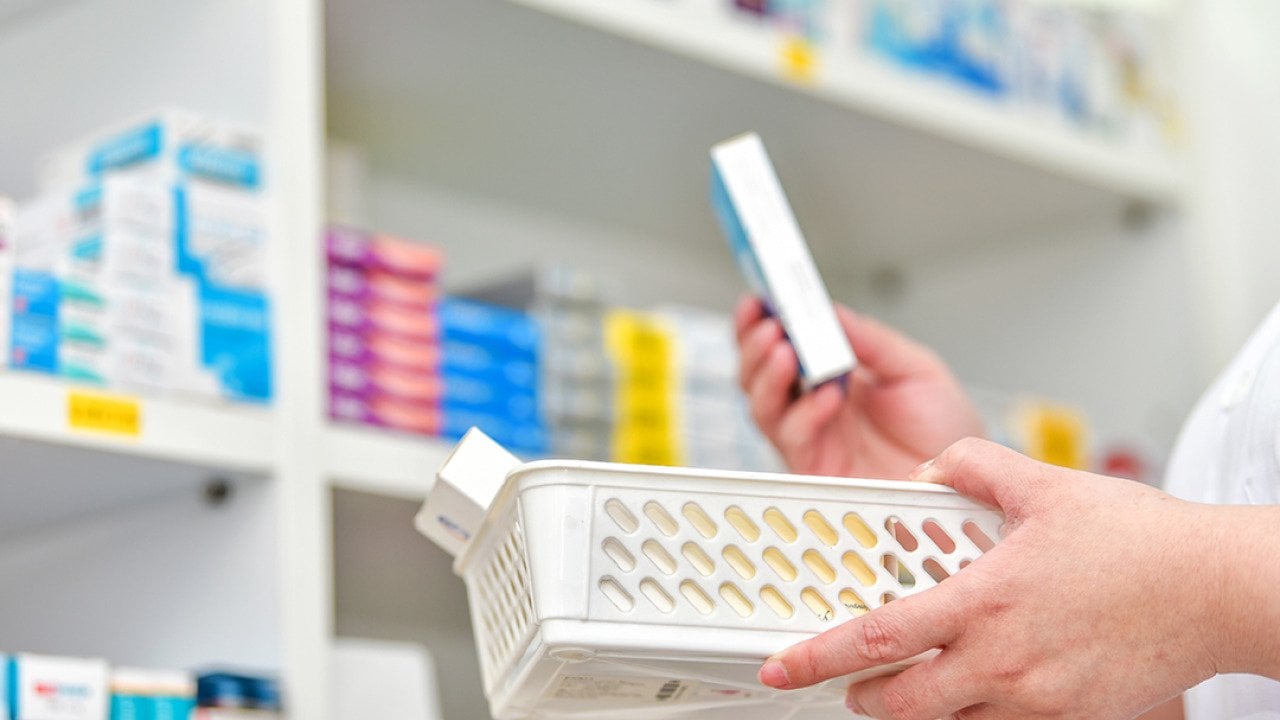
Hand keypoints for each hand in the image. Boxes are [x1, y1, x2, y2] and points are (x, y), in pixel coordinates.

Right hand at [734, 296, 981, 478]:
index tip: (759, 297)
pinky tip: (827, 396)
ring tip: (785, 351)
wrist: (966, 479)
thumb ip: (870, 340)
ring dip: (768, 376)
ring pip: (762, 407)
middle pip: (758, 375)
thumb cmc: (944, 429)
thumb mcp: (914, 368)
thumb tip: (830, 312)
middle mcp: (814, 405)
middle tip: (769, 324)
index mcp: (832, 375)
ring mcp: (812, 437)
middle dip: (754, 345)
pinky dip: (804, 414)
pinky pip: (793, 438)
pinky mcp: (817, 468)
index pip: (782, 345)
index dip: (762, 322)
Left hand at [757, 438, 1252, 719]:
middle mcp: (1001, 659)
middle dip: (862, 698)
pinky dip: (978, 714)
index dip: (818, 658)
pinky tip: (985, 685)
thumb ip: (972, 466)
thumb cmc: (1139, 540)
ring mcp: (1035, 698)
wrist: (1215, 589)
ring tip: (915, 684)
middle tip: (850, 684)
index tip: (782, 668)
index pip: (877, 639)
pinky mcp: (1069, 718)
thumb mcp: (1043, 484)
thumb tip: (933, 466)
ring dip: (919, 709)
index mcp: (982, 600)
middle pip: (900, 704)